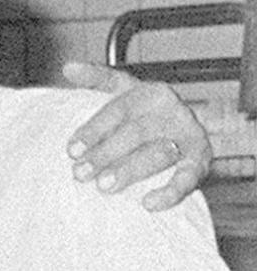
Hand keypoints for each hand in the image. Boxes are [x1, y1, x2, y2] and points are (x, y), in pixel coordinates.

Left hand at [62, 62, 212, 210]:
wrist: (181, 129)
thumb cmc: (141, 113)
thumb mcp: (121, 92)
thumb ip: (96, 80)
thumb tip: (68, 67)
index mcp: (149, 93)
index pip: (118, 110)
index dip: (93, 130)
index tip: (71, 150)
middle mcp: (171, 111)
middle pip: (136, 133)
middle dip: (105, 154)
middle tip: (80, 173)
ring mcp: (188, 135)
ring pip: (158, 154)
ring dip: (130, 171)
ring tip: (104, 186)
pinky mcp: (201, 160)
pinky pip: (188, 177)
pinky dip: (170, 191)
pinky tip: (148, 203)